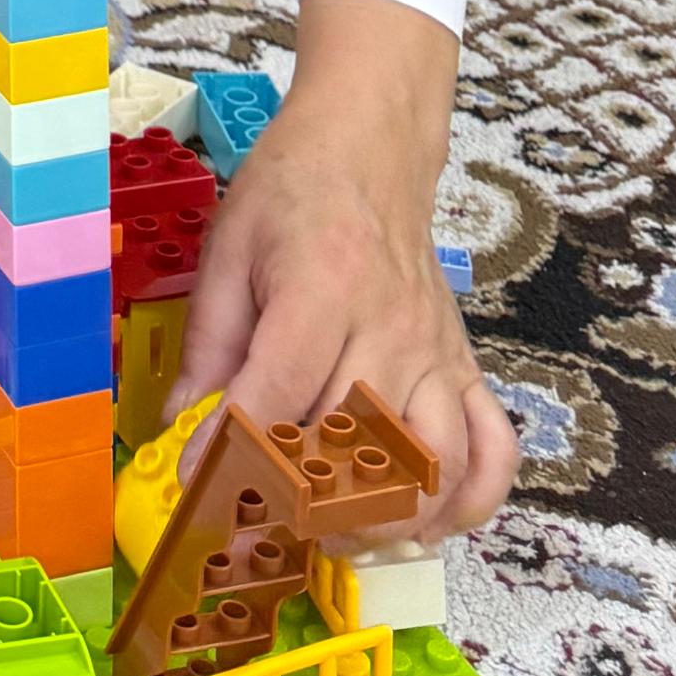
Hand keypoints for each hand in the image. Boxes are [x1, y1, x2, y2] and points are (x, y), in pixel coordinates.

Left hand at [174, 0, 515, 535]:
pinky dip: (464, 504)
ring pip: (429, 466)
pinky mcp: (465, 370)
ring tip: (331, 532)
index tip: (200, 492)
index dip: (236, 454)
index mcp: (320, 288)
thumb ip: (208, 344)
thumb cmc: (292, 191)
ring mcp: (436, 354)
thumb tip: (182, 431)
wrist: (370, 143)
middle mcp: (389, 328)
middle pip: (355, 444)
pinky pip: (492, 454)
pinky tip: (418, 521)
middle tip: (259, 526)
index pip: (279, 394)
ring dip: (381, 518)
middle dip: (301, 502)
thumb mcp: (228, 248)